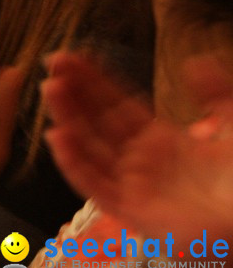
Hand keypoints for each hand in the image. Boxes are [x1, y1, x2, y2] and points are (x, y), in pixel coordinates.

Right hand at [43, 52, 232, 242]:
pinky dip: (73, 161)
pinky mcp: (132, 211)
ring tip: (51, 87)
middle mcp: (141, 161)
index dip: (95, 80)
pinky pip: (93, 184)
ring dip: (67, 118)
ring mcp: (134, 186)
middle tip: (54, 62)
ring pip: (89, 148)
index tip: (73, 56)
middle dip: (74, 91)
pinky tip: (59, 135)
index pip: (118, 104)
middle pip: (97, 121)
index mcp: (163, 141)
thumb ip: (217, 92)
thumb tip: (194, 61)